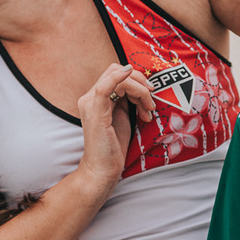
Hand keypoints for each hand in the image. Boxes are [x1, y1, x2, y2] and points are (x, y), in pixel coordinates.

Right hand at [74, 63, 156, 197]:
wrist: (103, 169)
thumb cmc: (113, 145)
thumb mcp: (123, 115)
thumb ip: (127, 99)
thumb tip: (141, 84)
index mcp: (95, 97)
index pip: (115, 73)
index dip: (136, 80)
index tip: (150, 95)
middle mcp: (89, 97)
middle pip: (115, 70)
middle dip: (139, 83)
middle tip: (151, 103)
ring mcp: (90, 104)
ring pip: (117, 78)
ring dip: (140, 91)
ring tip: (148, 111)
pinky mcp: (95, 113)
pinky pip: (104, 88)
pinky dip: (118, 78)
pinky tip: (128, 74)